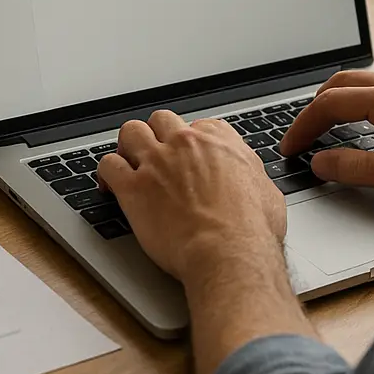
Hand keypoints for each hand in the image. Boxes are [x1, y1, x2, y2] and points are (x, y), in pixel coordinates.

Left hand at [98, 111, 286, 285]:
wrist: (228, 252)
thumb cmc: (251, 230)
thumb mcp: (267, 193)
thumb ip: (251, 176)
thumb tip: (250, 180)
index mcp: (218, 141)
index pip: (199, 125)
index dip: (191, 142)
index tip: (188, 156)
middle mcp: (185, 144)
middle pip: (161, 120)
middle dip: (157, 135)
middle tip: (156, 153)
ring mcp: (156, 162)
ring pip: (130, 132)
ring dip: (128, 145)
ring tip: (128, 160)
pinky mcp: (133, 187)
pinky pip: (108, 165)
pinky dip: (106, 172)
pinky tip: (108, 184)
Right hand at [277, 72, 373, 208]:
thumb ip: (354, 168)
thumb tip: (321, 162)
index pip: (330, 103)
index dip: (303, 126)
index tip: (291, 147)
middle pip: (342, 82)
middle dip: (315, 106)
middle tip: (302, 134)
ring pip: (364, 83)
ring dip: (339, 101)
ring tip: (326, 129)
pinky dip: (361, 102)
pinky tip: (364, 124)